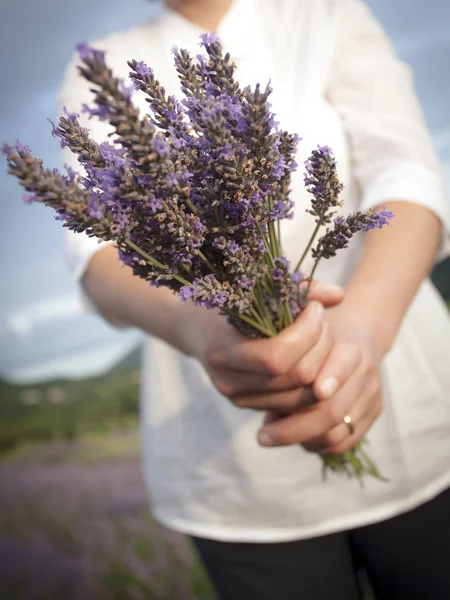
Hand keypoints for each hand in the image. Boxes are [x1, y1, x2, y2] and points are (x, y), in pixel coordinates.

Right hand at [179, 281, 343, 410]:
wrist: (197, 328)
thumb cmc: (231, 300)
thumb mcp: (258, 287)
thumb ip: (299, 287)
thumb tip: (338, 295)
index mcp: (223, 350)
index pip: (276, 358)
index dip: (306, 334)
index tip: (314, 309)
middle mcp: (229, 382)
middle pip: (295, 378)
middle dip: (319, 346)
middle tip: (322, 321)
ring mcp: (240, 399)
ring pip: (301, 397)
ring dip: (322, 365)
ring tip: (319, 337)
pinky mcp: (253, 407)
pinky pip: (296, 405)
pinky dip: (313, 382)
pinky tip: (313, 355)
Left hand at [257, 304, 383, 454]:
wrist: (352, 333)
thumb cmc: (311, 334)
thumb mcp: (293, 334)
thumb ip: (281, 359)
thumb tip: (263, 394)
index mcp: (348, 347)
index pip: (328, 379)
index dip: (301, 399)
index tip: (269, 415)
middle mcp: (365, 369)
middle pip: (332, 411)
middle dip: (293, 428)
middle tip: (262, 435)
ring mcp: (372, 391)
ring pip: (336, 433)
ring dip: (302, 438)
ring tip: (273, 435)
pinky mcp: (374, 409)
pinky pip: (345, 441)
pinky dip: (317, 443)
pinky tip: (297, 438)